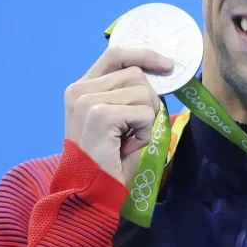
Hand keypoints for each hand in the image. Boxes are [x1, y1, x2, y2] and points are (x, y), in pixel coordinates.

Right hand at [64, 47, 172, 185]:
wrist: (91, 192)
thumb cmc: (107, 160)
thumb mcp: (117, 119)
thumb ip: (127, 94)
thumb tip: (159, 73)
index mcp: (81, 88)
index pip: (116, 54)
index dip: (145, 55)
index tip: (167, 66)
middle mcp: (79, 90)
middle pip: (136, 75)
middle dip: (148, 102)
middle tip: (136, 129)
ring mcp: (87, 101)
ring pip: (143, 93)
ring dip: (146, 119)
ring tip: (129, 139)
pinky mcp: (100, 115)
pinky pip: (144, 113)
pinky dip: (145, 132)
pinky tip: (129, 146)